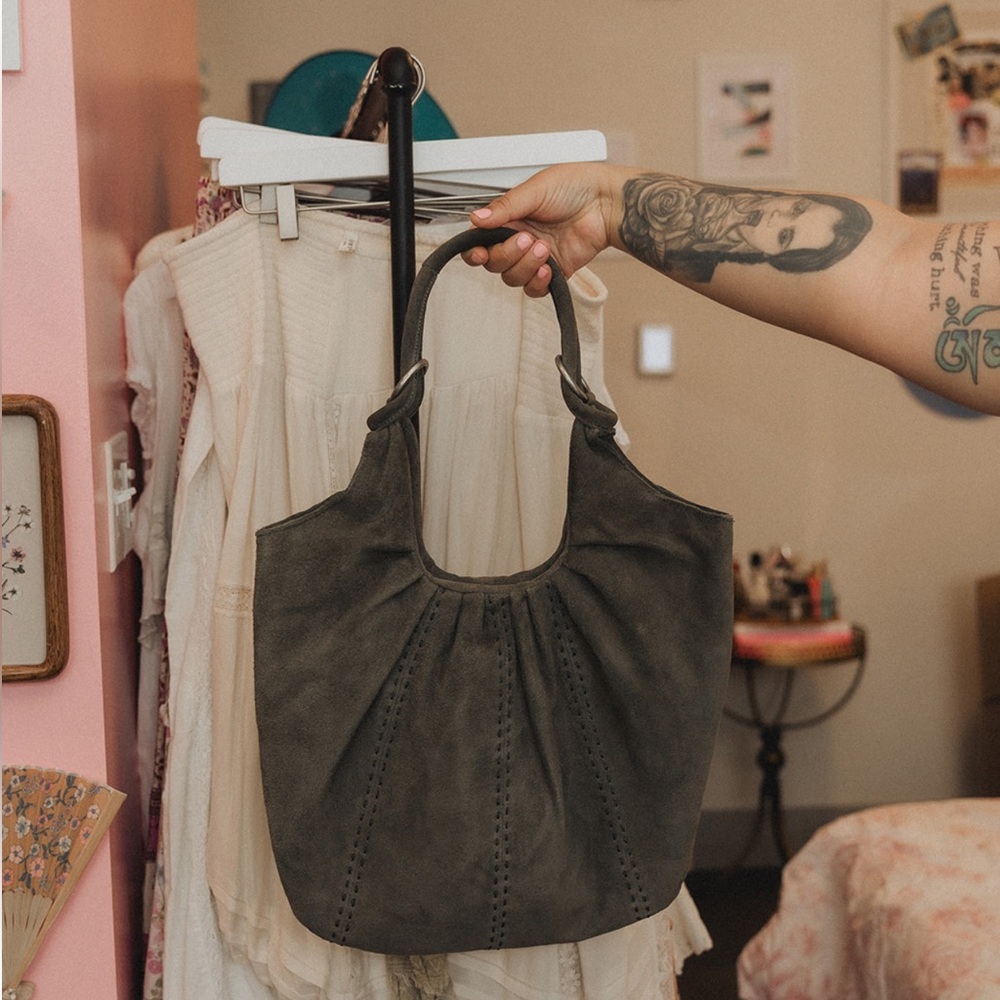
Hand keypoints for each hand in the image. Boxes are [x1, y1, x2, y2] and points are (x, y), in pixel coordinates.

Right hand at [463, 163, 623, 296]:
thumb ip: (505, 207)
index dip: (474, 251)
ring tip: (543, 247)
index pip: (480, 241)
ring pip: (512, 277)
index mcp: (510, 218)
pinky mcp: (553, 272)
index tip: (478, 253)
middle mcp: (519, 239)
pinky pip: (534, 289)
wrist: (606, 203)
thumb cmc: (576, 187)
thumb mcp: (535, 190)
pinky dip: (538, 281)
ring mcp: (535, 257)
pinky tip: (549, 267)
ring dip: (525, 266)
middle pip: (494, 262)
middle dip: (506, 254)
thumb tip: (477, 218)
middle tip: (526, 239)